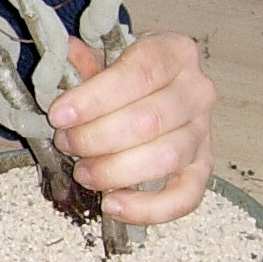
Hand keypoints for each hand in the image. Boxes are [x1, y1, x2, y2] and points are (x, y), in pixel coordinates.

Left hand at [48, 33, 214, 225]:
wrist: (157, 90)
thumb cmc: (126, 76)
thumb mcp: (104, 58)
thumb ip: (84, 62)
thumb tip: (64, 56)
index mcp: (175, 53)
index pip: (137, 74)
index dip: (94, 98)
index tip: (59, 115)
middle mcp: (197, 91)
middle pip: (148, 120)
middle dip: (96, 137)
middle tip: (66, 142)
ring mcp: (203, 132)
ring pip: (165, 157)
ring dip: (115, 170)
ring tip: (84, 171)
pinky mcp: (202, 168)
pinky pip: (184, 196)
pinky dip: (147, 208)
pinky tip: (113, 204)